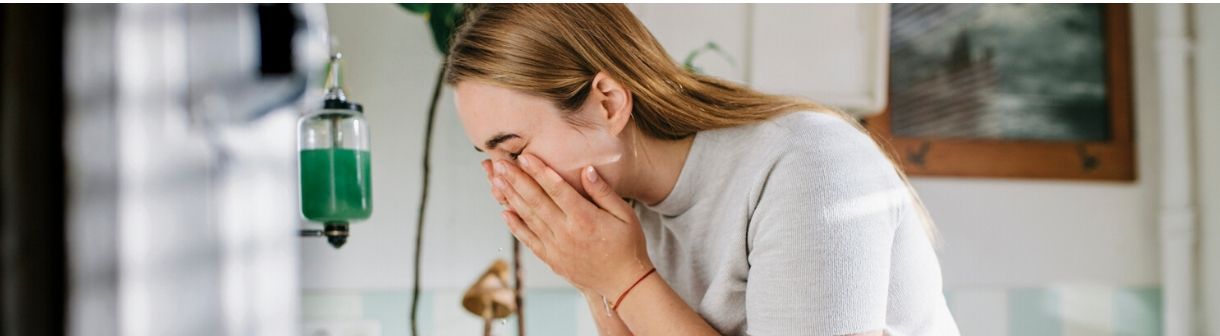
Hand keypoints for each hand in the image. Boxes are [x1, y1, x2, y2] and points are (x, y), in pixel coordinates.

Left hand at [488, 154, 653, 299]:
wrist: (624, 283)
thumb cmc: (628, 244)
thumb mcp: (625, 214)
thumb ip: (603, 192)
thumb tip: (586, 169)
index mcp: (585, 219)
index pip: (557, 189)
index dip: (539, 171)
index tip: (524, 156)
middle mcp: (566, 232)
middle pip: (536, 201)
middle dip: (516, 180)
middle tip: (500, 163)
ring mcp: (556, 248)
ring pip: (529, 218)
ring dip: (511, 198)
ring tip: (496, 181)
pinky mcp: (552, 259)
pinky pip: (529, 240)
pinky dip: (515, 226)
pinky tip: (504, 212)